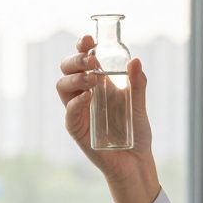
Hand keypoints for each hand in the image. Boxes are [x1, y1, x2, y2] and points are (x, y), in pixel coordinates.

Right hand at [56, 34, 161, 202]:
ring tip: (92, 79)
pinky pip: (70, 115)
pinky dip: (76, 103)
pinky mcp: (78, 132)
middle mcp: (83, 96)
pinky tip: (87, 97)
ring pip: (63, 88)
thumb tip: (135, 60)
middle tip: (93, 60)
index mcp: (96, 86)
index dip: (81, 48)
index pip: (81, 61)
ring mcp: (78, 113)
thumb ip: (138, 84)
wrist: (136, 162)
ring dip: (76, 79)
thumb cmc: (136, 133)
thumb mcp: (139, 104)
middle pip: (67, 70)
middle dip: (76, 60)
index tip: (88, 39)